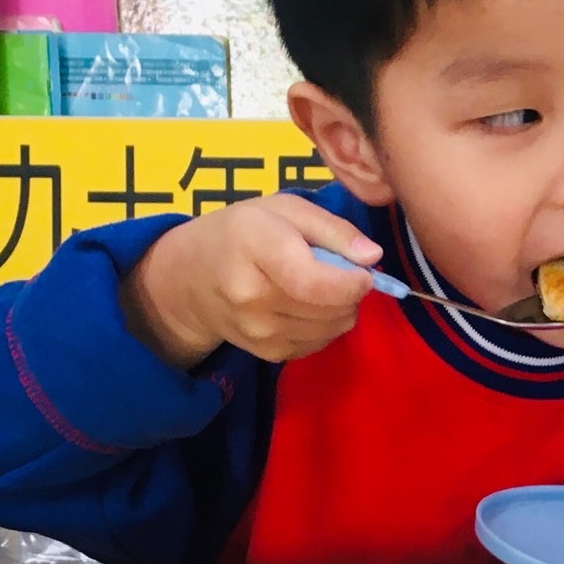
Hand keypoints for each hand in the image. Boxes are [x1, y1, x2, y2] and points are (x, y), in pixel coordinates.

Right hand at [121, 193, 380, 369]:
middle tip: (340, 272)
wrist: (191, 278)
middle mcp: (253, 297)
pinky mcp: (267, 354)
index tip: (364, 273)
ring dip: (340, 309)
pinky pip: (320, 343)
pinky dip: (325, 325)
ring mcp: (258, 332)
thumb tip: (373, 257)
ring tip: (320, 286)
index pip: (314, 284)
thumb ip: (332, 229)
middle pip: (331, 309)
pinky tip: (305, 305)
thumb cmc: (242, 232)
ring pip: (332, 328)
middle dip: (351, 292)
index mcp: (255, 249)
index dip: (351, 283)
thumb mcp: (284, 210)